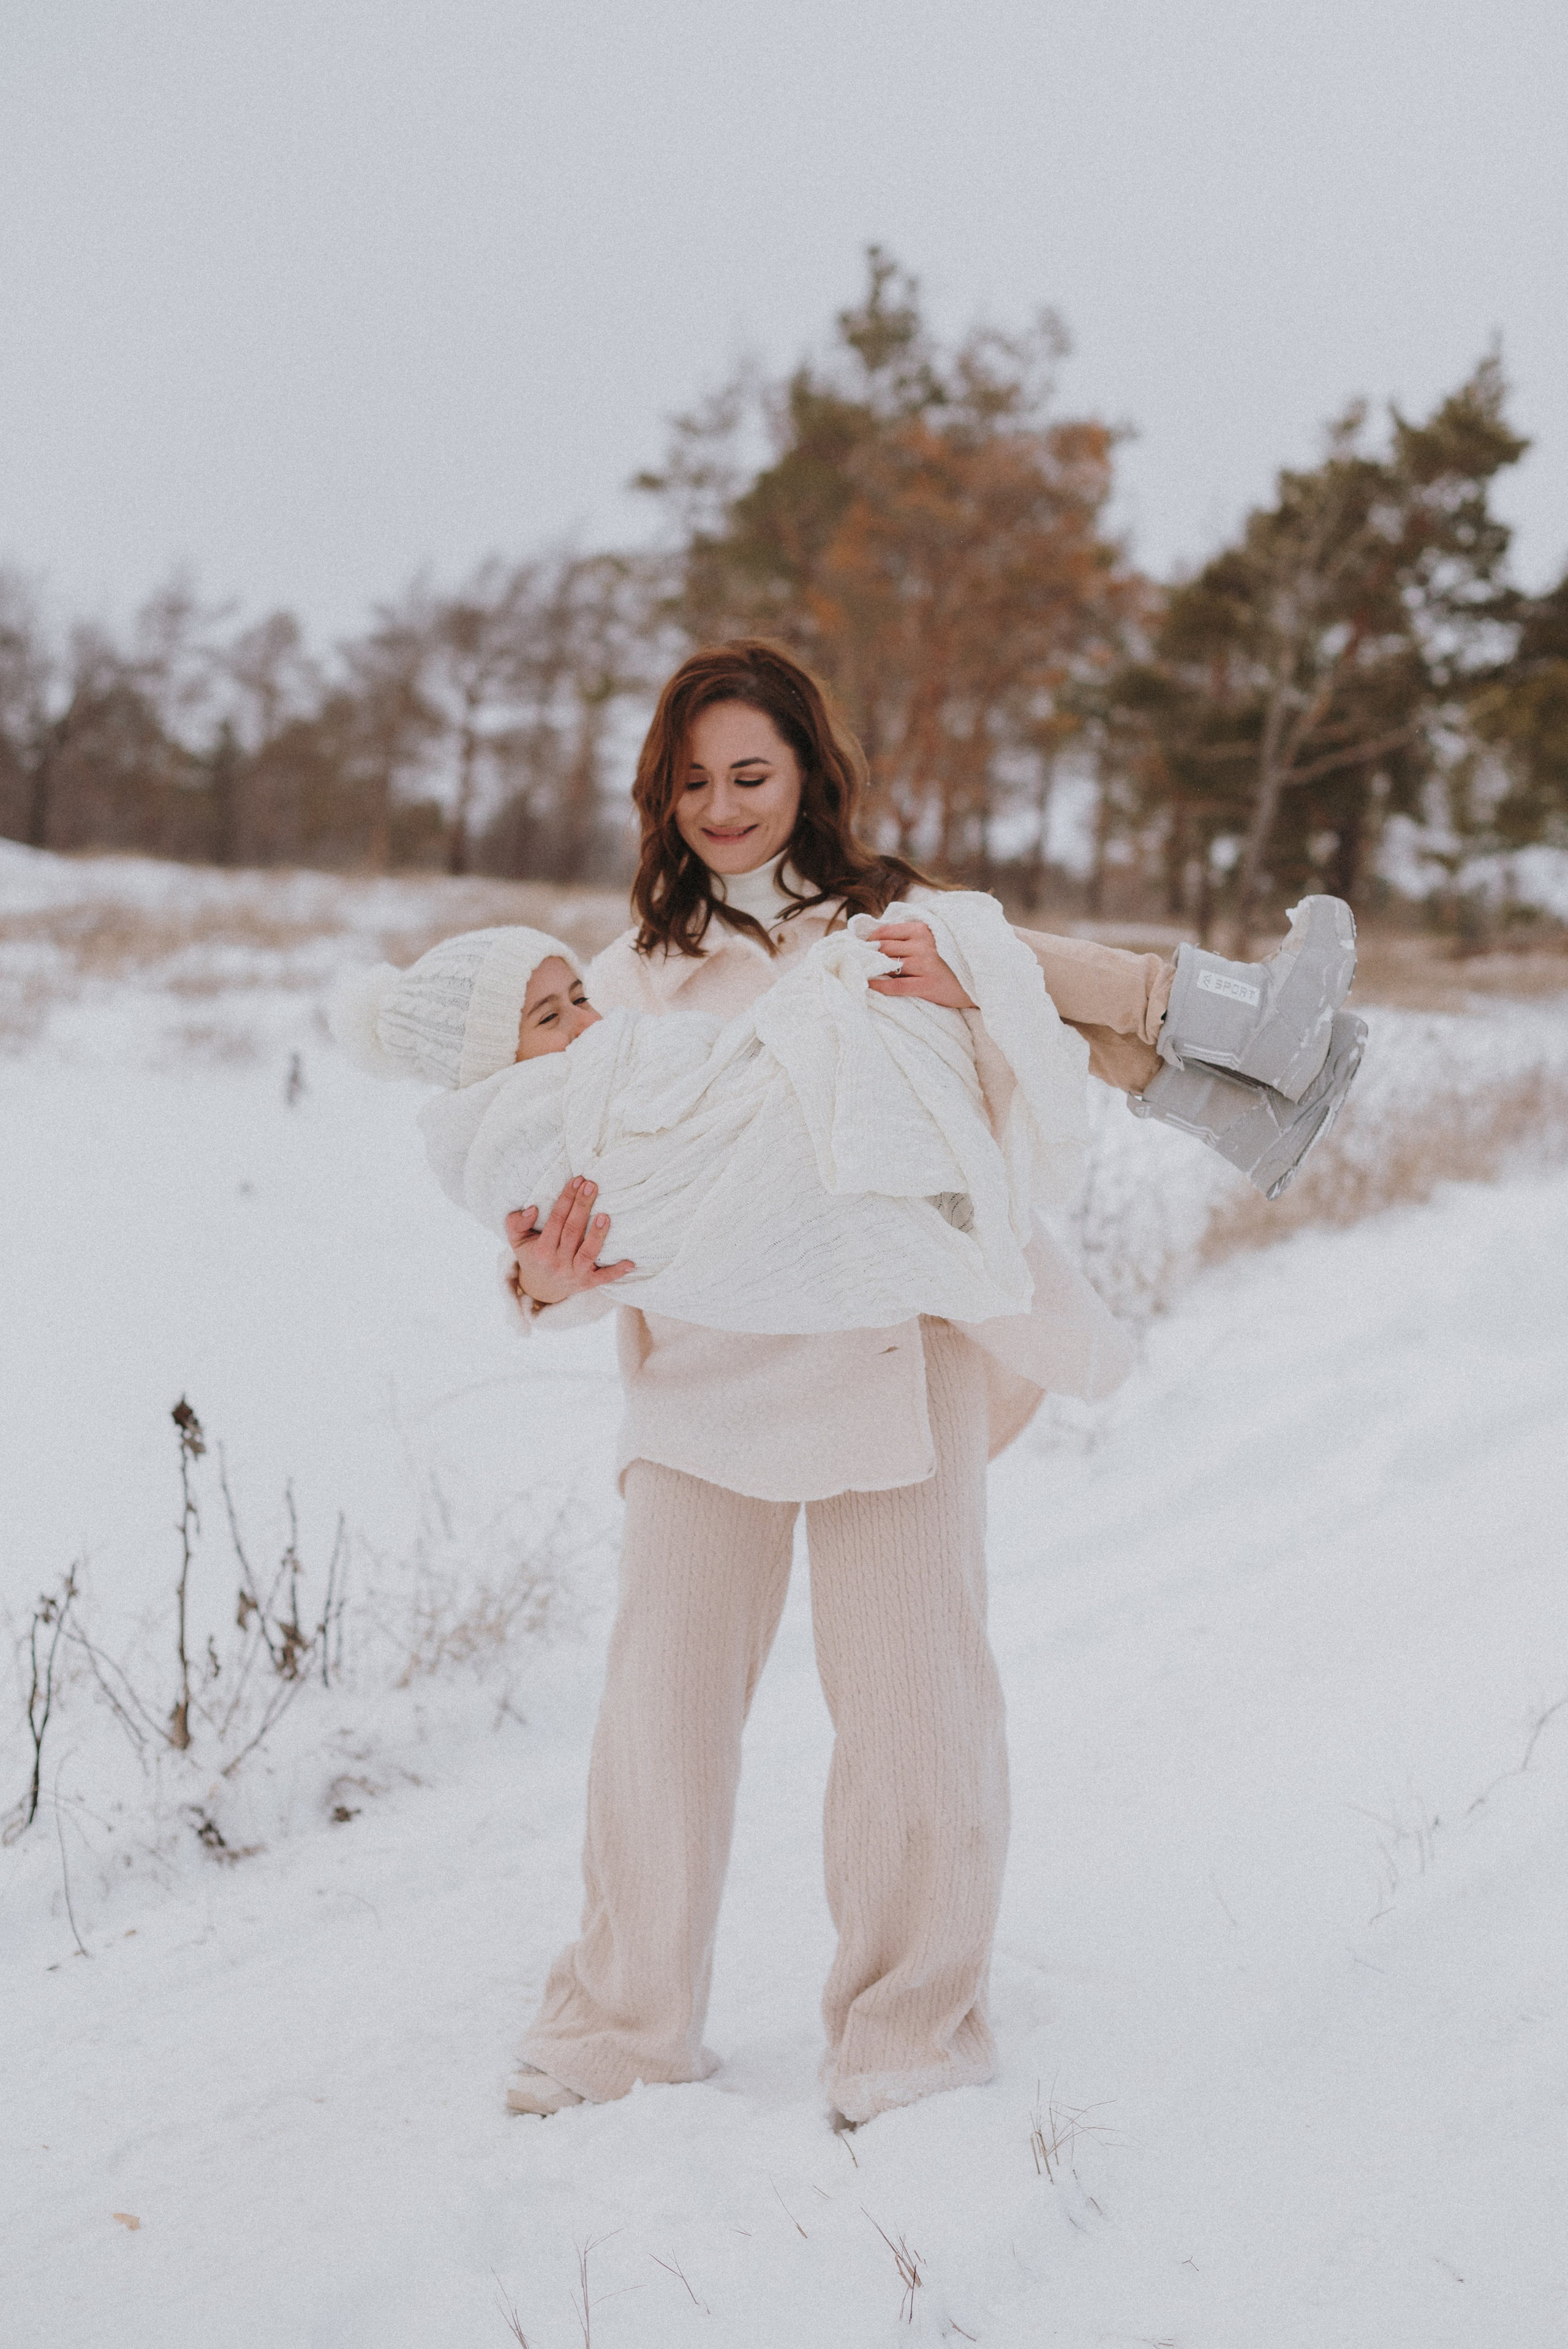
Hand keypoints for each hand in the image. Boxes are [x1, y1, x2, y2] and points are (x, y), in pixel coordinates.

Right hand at [504, 1177, 633, 1307]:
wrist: (541, 1287)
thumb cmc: (532, 1254)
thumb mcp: (517, 1240)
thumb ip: (516, 1222)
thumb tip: (533, 1209)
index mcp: (541, 1250)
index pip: (556, 1220)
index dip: (566, 1199)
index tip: (577, 1180)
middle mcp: (557, 1263)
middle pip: (572, 1232)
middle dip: (582, 1207)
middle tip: (592, 1185)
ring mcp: (574, 1275)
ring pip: (587, 1253)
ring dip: (597, 1236)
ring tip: (605, 1216)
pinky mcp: (587, 1284)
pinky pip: (603, 1278)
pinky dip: (617, 1272)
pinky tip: (630, 1263)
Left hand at [865, 921, 975, 1009]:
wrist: (981, 979)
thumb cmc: (954, 959)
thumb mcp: (936, 938)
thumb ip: (912, 936)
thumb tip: (879, 938)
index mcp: (923, 930)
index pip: (886, 932)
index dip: (870, 939)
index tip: (861, 946)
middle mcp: (923, 945)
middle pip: (883, 948)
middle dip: (867, 954)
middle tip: (855, 961)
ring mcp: (925, 965)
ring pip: (888, 965)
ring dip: (872, 969)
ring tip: (861, 973)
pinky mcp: (928, 985)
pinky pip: (896, 986)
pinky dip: (880, 986)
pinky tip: (870, 986)